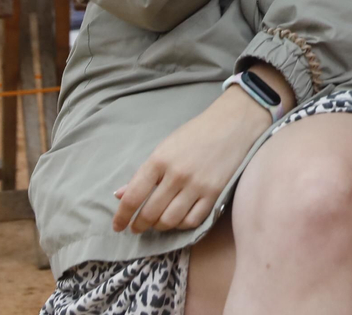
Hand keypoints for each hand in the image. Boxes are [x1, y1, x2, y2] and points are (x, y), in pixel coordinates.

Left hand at [111, 80, 274, 233]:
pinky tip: (177, 220)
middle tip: (137, 227)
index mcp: (159, 160)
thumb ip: (144, 173)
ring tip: (157, 223)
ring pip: (170, 221)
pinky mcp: (214, 194)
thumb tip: (120, 195)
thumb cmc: (196, 133)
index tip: (117, 226)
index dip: (122, 216)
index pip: (133, 196)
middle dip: (139, 225)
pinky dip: (181, 225)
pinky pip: (192, 221)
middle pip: (150, 213)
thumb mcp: (165, 147)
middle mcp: (177, 174)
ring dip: (159, 226)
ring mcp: (197, 185)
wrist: (233, 123)